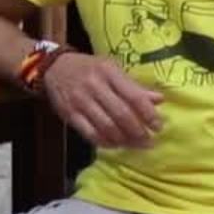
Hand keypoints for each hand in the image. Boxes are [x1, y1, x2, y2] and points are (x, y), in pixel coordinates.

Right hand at [38, 53, 163, 148]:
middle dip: (138, 132)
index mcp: (109, 72)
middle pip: (121, 115)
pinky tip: (115, 145)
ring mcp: (80, 101)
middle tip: (149, 142)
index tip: (158, 126)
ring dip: (124, 140)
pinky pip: (90, 134)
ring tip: (135, 145)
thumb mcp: (112, 68)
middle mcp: (95, 86)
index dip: (149, 114)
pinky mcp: (69, 114)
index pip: (133, 96)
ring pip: (106, 127)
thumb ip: (134, 86)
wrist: (54, 67)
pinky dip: (105, 142)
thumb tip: (159, 99)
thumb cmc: (89, 68)